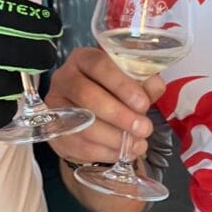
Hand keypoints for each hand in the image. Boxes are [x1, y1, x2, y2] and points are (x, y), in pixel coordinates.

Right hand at [45, 47, 164, 163]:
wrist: (84, 117)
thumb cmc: (110, 94)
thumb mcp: (128, 84)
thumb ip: (142, 84)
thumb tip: (156, 85)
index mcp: (82, 59)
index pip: (98, 65)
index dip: (121, 84)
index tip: (144, 104)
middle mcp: (64, 78)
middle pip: (86, 95)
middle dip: (119, 115)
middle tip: (144, 128)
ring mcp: (56, 106)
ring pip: (84, 124)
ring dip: (116, 138)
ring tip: (138, 143)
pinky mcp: (55, 132)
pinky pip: (81, 146)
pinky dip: (107, 152)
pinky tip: (123, 151)